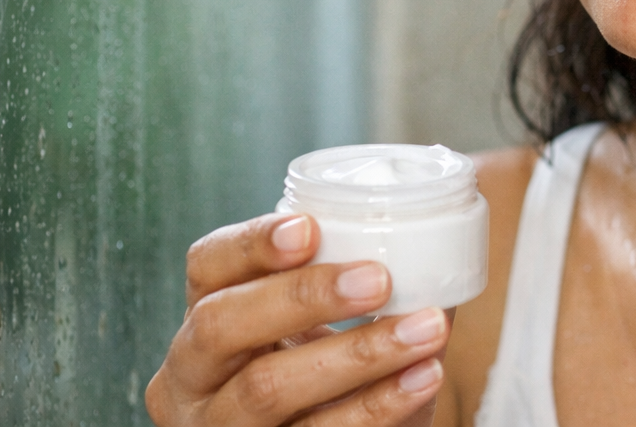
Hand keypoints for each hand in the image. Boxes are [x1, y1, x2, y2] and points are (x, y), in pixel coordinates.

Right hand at [144, 213, 449, 425]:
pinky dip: (377, 406)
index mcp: (207, 318)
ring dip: (358, 354)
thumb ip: (360, 285)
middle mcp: (193, 376)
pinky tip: (423, 378)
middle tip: (379, 281)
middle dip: (302, 296)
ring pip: (267, 389)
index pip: (207, 265)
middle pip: (221, 324)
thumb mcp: (322, 330)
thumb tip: (442, 243)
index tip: (310, 229)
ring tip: (429, 329)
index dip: (252, 244)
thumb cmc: (329, 376)